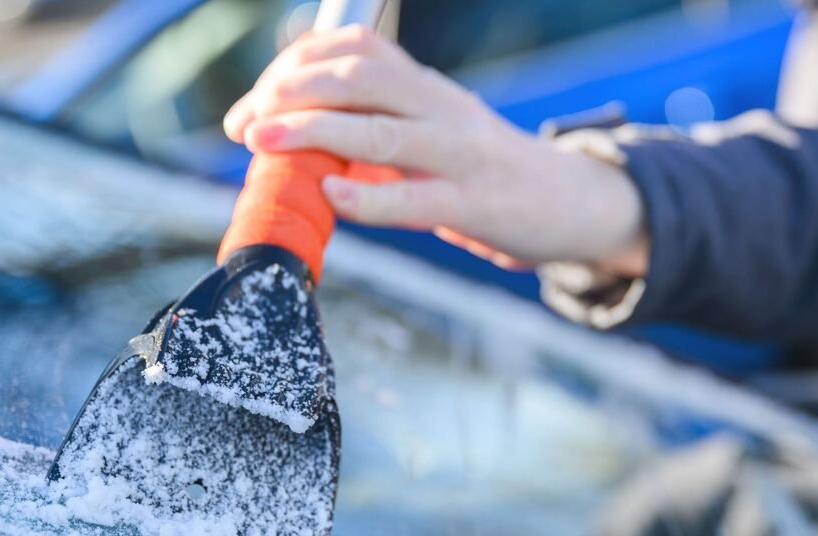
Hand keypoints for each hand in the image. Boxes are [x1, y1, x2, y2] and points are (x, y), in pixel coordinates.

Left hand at [223, 25, 645, 270]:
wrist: (571, 200)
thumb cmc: (487, 168)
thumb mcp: (436, 124)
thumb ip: (380, 119)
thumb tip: (299, 129)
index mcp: (427, 86)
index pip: (354, 50)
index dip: (294, 66)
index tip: (255, 101)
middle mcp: (441, 108)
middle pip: (357, 78)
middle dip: (289, 93)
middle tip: (246, 125)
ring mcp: (459, 155)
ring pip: (379, 132)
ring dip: (311, 132)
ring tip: (262, 143)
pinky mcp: (473, 204)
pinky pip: (413, 198)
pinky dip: (365, 197)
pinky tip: (331, 194)